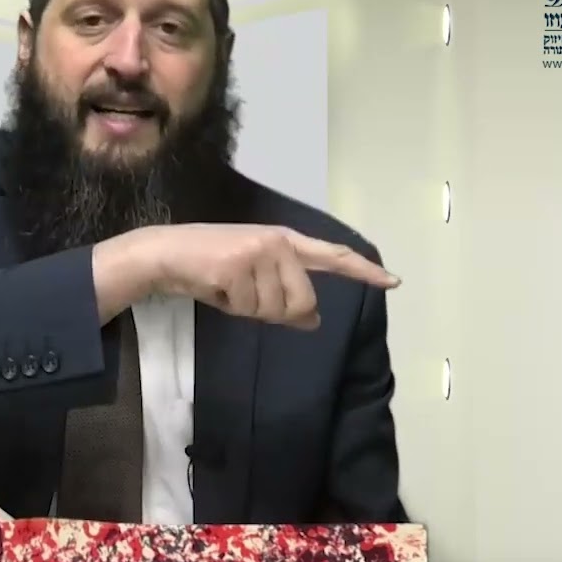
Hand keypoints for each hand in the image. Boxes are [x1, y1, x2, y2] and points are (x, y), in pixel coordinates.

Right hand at [140, 223, 399, 329]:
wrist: (168, 253)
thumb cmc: (210, 268)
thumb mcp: (254, 280)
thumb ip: (286, 295)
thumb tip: (314, 320)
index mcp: (286, 241)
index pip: (333, 256)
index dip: (363, 271)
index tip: (393, 282)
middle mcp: (279, 242)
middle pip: (302, 301)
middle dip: (276, 312)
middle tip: (246, 297)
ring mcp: (259, 251)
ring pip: (274, 309)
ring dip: (249, 309)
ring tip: (228, 287)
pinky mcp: (238, 264)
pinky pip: (249, 308)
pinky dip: (231, 306)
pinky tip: (216, 286)